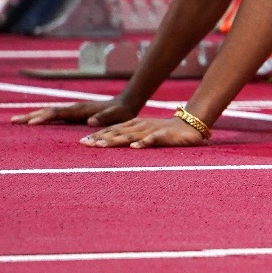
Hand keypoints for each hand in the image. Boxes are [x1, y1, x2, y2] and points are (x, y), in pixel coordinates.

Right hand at [13, 99, 135, 126]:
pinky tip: (34, 122)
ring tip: (17, 120)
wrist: (126, 102)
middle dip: (30, 116)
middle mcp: (73, 108)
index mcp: (80, 109)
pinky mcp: (74, 113)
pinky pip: (54, 115)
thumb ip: (104, 118)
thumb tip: (90, 121)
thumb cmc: (121, 112)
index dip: (44, 118)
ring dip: (33, 115)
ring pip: (48, 111)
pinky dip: (42, 117)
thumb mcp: (116, 116)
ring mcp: (72, 109)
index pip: (57, 113)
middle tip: (12, 121)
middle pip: (48, 110)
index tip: (30, 123)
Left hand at [80, 116, 207, 148]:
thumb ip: (131, 137)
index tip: (82, 142)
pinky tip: (135, 147)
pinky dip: (144, 142)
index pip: (112, 129)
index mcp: (134, 125)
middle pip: (116, 132)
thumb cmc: (165, 132)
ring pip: (130, 135)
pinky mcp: (164, 135)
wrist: (190, 125)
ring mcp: (151, 130)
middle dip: (99, 138)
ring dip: (115, 140)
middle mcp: (140, 126)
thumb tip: (113, 145)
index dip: (97, 135)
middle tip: (83, 144)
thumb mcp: (144, 132)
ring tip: (101, 146)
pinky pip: (153, 139)